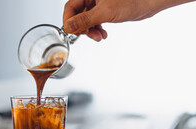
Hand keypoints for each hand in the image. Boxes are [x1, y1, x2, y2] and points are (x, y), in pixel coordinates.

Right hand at [63, 0, 191, 40]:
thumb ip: (85, 20)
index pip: (70, 7)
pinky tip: (102, 34)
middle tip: (88, 35)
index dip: (69, 21)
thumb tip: (69, 26)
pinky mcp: (103, 10)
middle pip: (77, 15)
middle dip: (82, 28)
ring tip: (98, 36)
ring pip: (85, 20)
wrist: (148, 3)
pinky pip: (94, 21)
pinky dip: (96, 29)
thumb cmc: (132, 1)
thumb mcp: (105, 12)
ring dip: (90, 31)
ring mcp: (97, 4)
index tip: (72, 32)